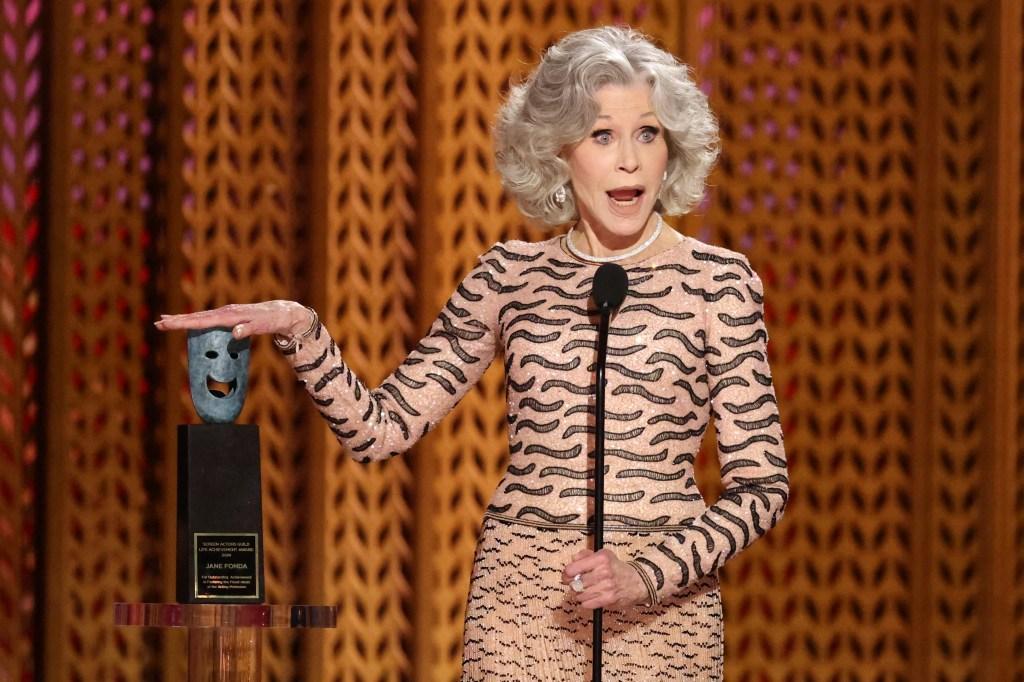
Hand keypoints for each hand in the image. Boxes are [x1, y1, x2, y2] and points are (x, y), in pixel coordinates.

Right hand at [154, 300, 313, 338]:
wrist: (284, 312)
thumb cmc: (274, 320)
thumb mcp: (264, 326)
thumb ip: (250, 328)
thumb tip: (236, 332)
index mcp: (230, 315)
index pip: (203, 320)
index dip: (184, 323)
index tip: (168, 323)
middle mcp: (226, 312)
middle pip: (197, 317)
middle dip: (178, 320)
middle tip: (158, 323)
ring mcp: (227, 313)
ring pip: (201, 317)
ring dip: (183, 319)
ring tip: (166, 321)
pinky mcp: (230, 316)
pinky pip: (208, 319)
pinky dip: (195, 321)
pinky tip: (188, 323)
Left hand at [561, 548, 648, 609]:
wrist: (637, 581)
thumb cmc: (617, 568)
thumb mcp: (603, 555)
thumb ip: (586, 555)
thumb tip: (573, 560)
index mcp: (601, 559)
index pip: (573, 568)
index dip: (567, 573)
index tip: (567, 575)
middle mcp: (603, 572)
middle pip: (575, 582)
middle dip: (573, 584)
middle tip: (575, 583)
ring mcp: (606, 587)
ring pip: (580, 594)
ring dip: (579, 594)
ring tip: (584, 590)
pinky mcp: (608, 599)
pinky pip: (587, 604)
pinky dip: (585, 602)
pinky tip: (590, 597)